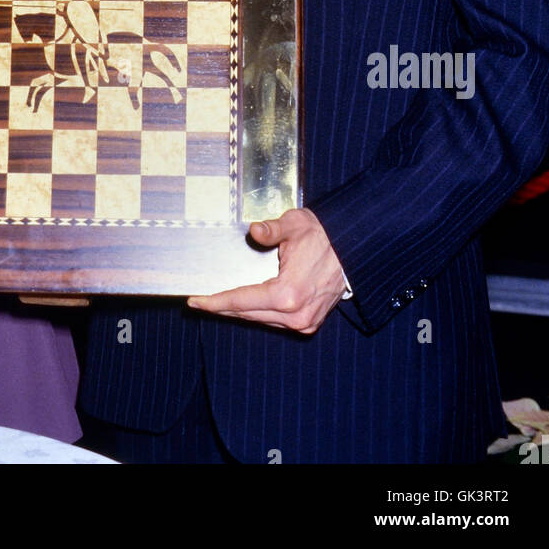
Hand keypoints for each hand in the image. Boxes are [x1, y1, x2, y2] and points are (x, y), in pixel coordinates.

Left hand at [187, 208, 346, 333]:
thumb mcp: (295, 225)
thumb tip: (253, 230)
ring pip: (261, 319)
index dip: (215, 302)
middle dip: (223, 307)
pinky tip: (247, 304)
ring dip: (241, 311)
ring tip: (220, 302)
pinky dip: (260, 313)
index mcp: (288, 294)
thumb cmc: (323, 235)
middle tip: (201, 302)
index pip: (241, 301)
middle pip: (247, 313)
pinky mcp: (310, 323)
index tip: (195, 302)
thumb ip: (271, 230)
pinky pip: (275, 321)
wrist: (352, 249)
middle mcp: (295, 314)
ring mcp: (304, 322)